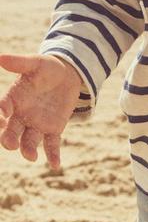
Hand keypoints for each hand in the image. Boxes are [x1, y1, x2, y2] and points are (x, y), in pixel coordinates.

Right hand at [0, 53, 81, 168]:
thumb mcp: (36, 62)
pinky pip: (51, 145)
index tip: (3, 114)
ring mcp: (36, 124)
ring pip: (29, 141)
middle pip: (12, 131)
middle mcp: (21, 115)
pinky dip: (53, 155)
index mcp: (14, 99)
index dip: (1, 112)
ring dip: (28, 150)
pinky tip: (56, 165)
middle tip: (10, 144)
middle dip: (9, 139)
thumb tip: (0, 57)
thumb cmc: (47, 68)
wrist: (67, 74)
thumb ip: (19, 63)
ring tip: (31, 157)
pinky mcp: (53, 130)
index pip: (3, 108)